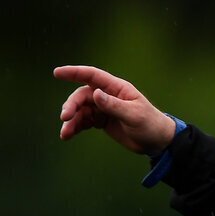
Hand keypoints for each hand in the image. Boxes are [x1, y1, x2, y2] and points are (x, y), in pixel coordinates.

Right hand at [55, 65, 176, 154]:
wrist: (157, 142)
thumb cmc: (150, 125)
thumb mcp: (133, 115)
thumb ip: (114, 105)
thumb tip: (95, 94)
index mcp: (117, 89)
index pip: (93, 76)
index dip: (74, 72)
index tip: (57, 73)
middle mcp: (108, 96)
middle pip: (82, 96)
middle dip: (71, 105)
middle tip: (65, 118)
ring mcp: (104, 108)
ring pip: (80, 110)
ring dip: (71, 120)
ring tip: (65, 133)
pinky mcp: (101, 121)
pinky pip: (83, 121)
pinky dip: (75, 127)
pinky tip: (68, 135)